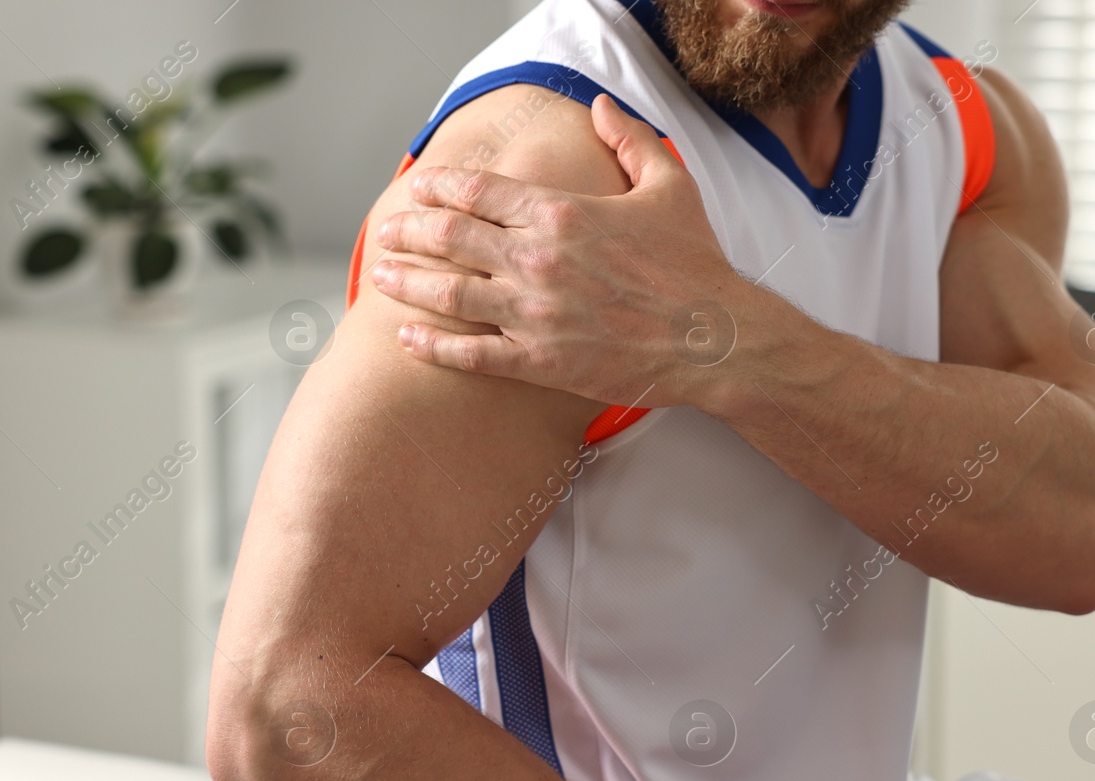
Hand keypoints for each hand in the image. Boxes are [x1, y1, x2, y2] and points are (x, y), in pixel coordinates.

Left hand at [372, 94, 762, 412]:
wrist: (714, 338)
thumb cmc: (695, 264)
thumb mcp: (669, 185)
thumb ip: (629, 140)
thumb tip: (601, 105)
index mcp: (561, 213)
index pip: (478, 193)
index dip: (439, 187)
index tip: (419, 186)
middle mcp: (538, 261)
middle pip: (451, 238)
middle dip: (410, 230)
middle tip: (388, 230)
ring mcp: (534, 314)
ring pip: (450, 292)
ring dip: (407, 281)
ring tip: (380, 275)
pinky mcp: (539, 362)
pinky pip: (471, 354)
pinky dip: (433, 345)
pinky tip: (406, 337)